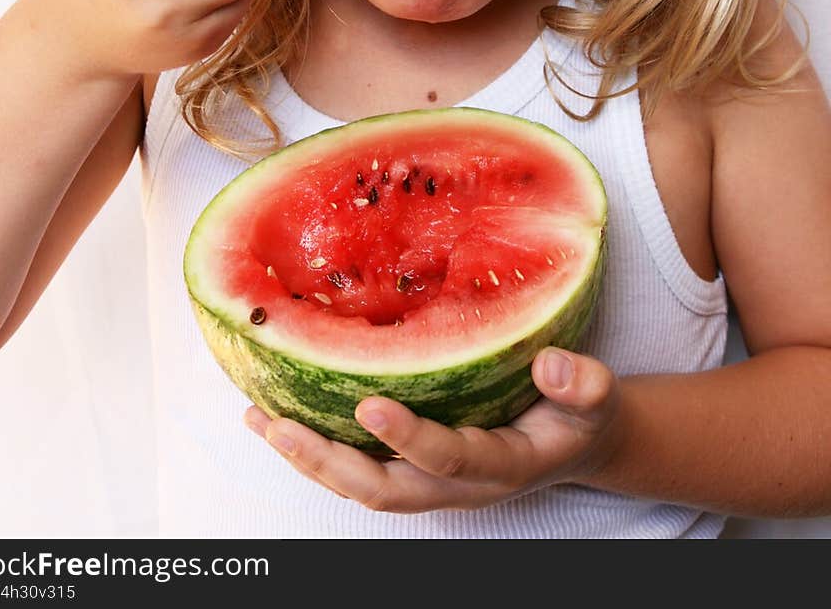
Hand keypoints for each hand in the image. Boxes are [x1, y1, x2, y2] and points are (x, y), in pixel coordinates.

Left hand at [243, 348, 621, 512]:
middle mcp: (454, 483)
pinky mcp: (411, 467)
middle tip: (280, 424)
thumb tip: (551, 367)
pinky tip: (277, 412)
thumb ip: (583, 385)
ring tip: (260, 418)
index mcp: (499, 464)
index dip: (408, 439)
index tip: (368, 405)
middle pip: (382, 490)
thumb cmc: (579, 413)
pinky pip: (355, 465)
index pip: (447, 459)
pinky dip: (314, 444)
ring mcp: (428, 480)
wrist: (575, 442)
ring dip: (307, 456)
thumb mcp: (596, 397)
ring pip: (358, 484)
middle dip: (327, 461)